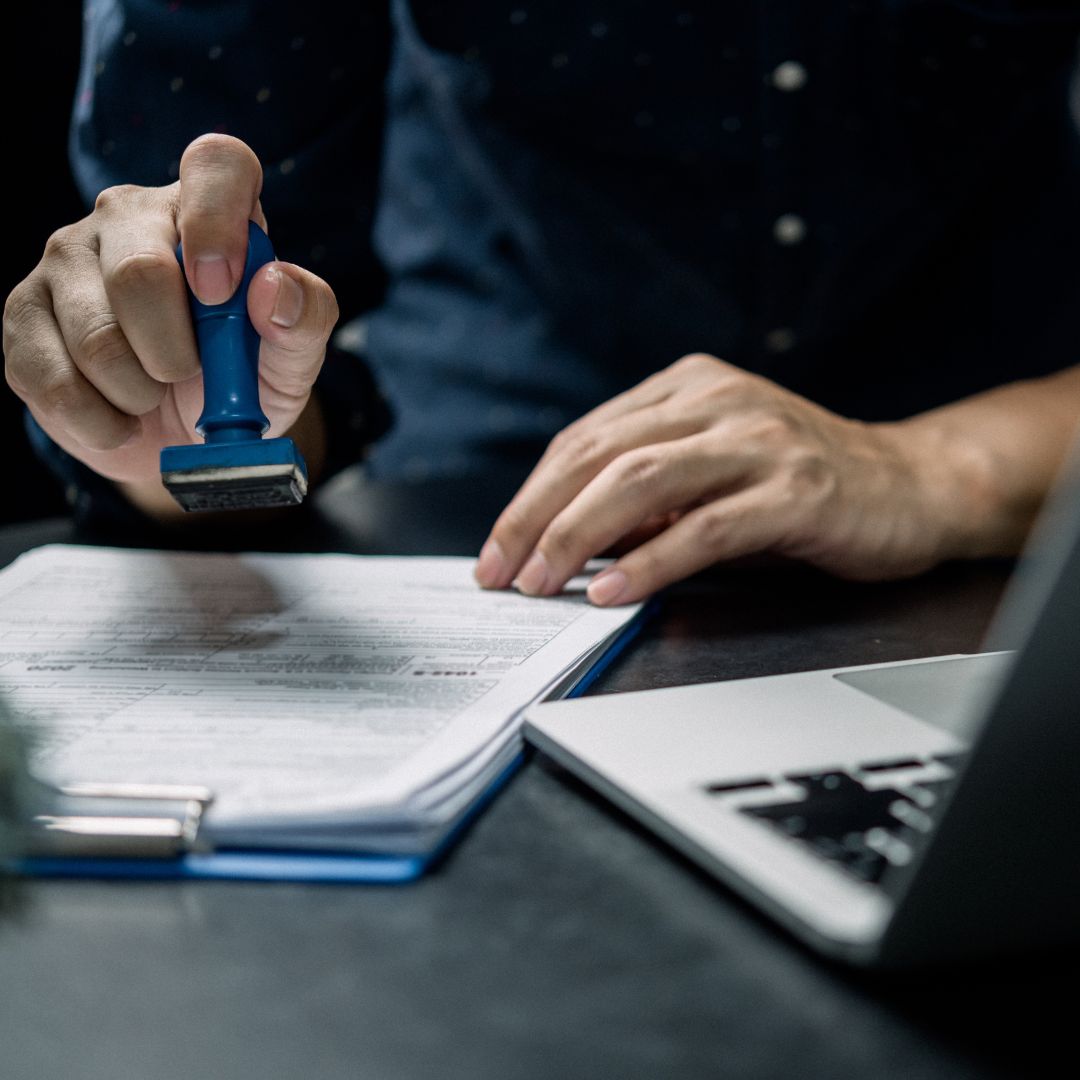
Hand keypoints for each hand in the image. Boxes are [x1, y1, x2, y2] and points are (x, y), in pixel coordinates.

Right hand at [3, 134, 337, 498]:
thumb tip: (272, 286)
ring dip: (140, 394)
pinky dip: (102, 421)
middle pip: (140, 272)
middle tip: (188, 374)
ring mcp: (65, 258)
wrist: (185, 435)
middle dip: (176, 353)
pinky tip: (120, 416)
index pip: (217, 163)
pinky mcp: (23, 314)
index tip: (222, 292)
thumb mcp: (294, 355)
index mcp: (204, 208)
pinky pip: (54, 381)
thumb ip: (306, 317)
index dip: (219, 222)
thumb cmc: (245, 378)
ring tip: (154, 394)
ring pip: (95, 339)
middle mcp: (127, 216)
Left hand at [475, 354, 981, 603]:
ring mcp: (758, 442)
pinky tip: (613, 591)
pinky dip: (649, 563)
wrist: (913, 484)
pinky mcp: (795, 490)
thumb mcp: (711, 471)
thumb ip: (645, 494)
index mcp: (688, 388)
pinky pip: (703, 528)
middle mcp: (718, 402)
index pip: (584, 439)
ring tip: (542, 583)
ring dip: (577, 537)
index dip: (531, 496)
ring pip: (639, 482)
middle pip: (598, 457)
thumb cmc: (800, 483)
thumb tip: (564, 541)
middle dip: (536, 519)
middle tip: (501, 572)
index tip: (498, 548)